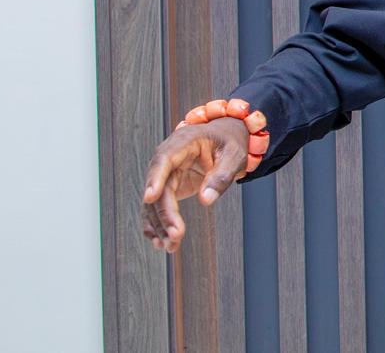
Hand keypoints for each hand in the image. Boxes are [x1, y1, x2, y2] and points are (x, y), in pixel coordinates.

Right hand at [139, 118, 248, 251]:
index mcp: (183, 142)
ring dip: (160, 225)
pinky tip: (159, 242)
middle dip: (164, 214)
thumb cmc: (231, 141)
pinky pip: (158, 207)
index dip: (155, 178)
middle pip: (159, 187)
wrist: (226, 137)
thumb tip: (206, 200)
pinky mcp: (168, 186)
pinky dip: (157, 224)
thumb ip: (221, 175)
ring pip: (155, 202)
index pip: (164, 160)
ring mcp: (166, 173)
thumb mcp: (235, 155)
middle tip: (175, 236)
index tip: (150, 198)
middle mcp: (169, 158)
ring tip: (170, 246)